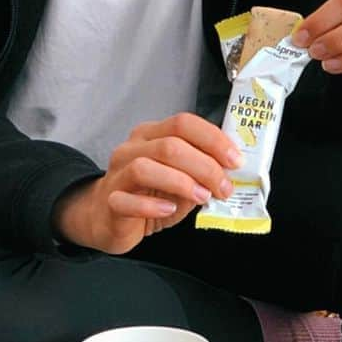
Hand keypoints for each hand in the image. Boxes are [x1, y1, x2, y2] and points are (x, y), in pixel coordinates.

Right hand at [50, 112, 243, 254]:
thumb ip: (199, 173)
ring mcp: (118, 174)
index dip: (213, 139)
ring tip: (202, 197)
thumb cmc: (148, 195)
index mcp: (151, 135)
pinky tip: (169, 210)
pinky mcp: (110, 201)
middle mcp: (132, 148)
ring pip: (146, 167)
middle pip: (169, 145)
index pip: (183, 123)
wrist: (106, 217)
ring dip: (181, 182)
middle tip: (223, 187)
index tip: (235, 160)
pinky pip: (128, 200)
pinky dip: (152, 205)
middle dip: (204, 166)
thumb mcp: (179, 181)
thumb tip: (229, 173)